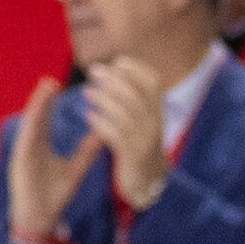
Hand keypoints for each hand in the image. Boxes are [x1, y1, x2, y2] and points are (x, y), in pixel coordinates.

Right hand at [6, 77, 90, 243]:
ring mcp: (24, 154)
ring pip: (30, 125)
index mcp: (40, 145)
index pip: (45, 119)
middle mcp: (30, 146)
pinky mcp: (21, 163)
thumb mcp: (74, 169)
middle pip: (36, 117)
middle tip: (50, 80)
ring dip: (36, 107)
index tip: (58, 84)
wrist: (39, 220)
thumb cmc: (53, 195)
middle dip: (42, 98)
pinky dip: (30, 127)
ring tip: (44, 89)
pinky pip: (26, 142)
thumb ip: (86, 151)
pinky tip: (35, 115)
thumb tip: (102, 133)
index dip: (50, 102)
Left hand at [81, 58, 170, 208]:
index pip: (154, 82)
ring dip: (104, 99)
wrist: (147, 181)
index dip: (136, 69)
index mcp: (158, 110)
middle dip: (114, 80)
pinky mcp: (132, 156)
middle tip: (93, 72)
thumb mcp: (142, 119)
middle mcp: (154, 123)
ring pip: (125, 114)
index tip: (117, 61)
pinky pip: (116, 136)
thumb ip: (132, 97)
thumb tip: (111, 71)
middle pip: (136, 95)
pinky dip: (101, 123)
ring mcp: (144, 140)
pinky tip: (89, 116)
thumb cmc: (138, 144)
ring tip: (87, 92)